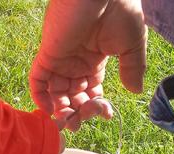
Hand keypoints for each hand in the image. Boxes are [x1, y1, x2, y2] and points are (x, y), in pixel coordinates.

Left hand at [30, 0, 146, 128]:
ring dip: (60, 109)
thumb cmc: (121, 11)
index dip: (95, 105)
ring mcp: (60, 58)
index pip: (90, 90)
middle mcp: (75, 61)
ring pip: (55, 92)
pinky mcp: (48, 53)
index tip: (105, 114)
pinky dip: (40, 97)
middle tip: (80, 123)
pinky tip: (51, 110)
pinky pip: (37, 80)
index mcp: (95, 60)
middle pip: (72, 95)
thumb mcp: (132, 45)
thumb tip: (135, 91)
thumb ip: (133, 69)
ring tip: (69, 121)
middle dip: (77, 112)